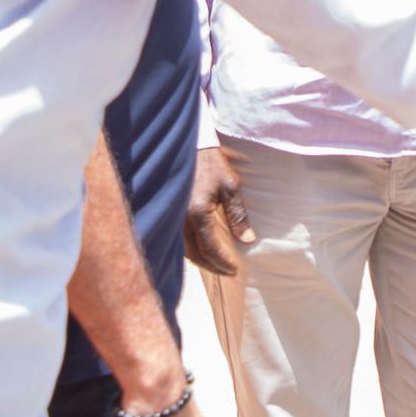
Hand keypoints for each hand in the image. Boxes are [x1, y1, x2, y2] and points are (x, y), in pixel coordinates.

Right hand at [183, 147, 252, 277]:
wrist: (186, 145)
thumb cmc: (211, 163)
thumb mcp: (230, 185)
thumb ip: (238, 214)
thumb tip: (247, 240)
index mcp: (197, 213)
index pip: (210, 249)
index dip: (223, 262)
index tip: (235, 269)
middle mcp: (180, 219)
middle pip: (195, 254)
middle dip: (212, 266)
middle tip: (228, 271)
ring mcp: (171, 216)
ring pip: (183, 249)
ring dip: (200, 260)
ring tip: (216, 264)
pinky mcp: (168, 212)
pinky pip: (176, 239)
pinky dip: (190, 249)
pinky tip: (200, 249)